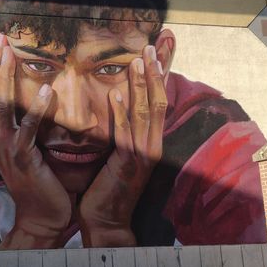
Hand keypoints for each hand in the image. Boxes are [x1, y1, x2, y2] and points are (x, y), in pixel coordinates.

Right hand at [0, 34, 71, 248]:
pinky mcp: (23, 159)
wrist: (43, 219)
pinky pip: (27, 129)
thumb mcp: (29, 151)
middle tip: (1, 39)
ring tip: (12, 54)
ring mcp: (7, 150)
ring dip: (6, 78)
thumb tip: (36, 101)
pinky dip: (36, 109)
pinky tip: (46, 91)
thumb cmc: (42, 184)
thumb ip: (28, 128)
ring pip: (1, 107)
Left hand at [78, 45, 167, 246]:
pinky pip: (125, 134)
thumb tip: (117, 102)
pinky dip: (122, 113)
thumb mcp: (119, 154)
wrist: (106, 221)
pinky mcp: (126, 165)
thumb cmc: (108, 187)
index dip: (160, 77)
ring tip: (137, 60)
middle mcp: (151, 146)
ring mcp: (141, 156)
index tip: (158, 51)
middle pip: (158, 102)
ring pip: (145, 113)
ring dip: (142, 85)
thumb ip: (122, 130)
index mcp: (149, 142)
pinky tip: (117, 93)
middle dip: (155, 73)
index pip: (158, 102)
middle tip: (153, 46)